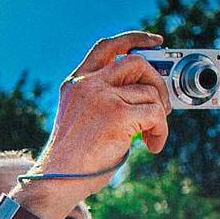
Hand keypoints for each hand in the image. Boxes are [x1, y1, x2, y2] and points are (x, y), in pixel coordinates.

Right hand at [30, 30, 171, 208]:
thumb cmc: (73, 157)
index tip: (156, 42)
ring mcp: (102, 98)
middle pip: (136, 63)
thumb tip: (149, 94)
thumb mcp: (84, 116)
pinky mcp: (117, 116)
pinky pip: (156, 114)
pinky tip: (152, 145)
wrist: (57, 179)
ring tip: (151, 136)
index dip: (134, 39)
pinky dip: (161, 131)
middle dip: (157, 82)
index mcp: (77, 83)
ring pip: (150, 93)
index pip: (107, 47)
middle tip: (162, 106)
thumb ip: (107, 98)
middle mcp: (87, 85)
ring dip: (160, 117)